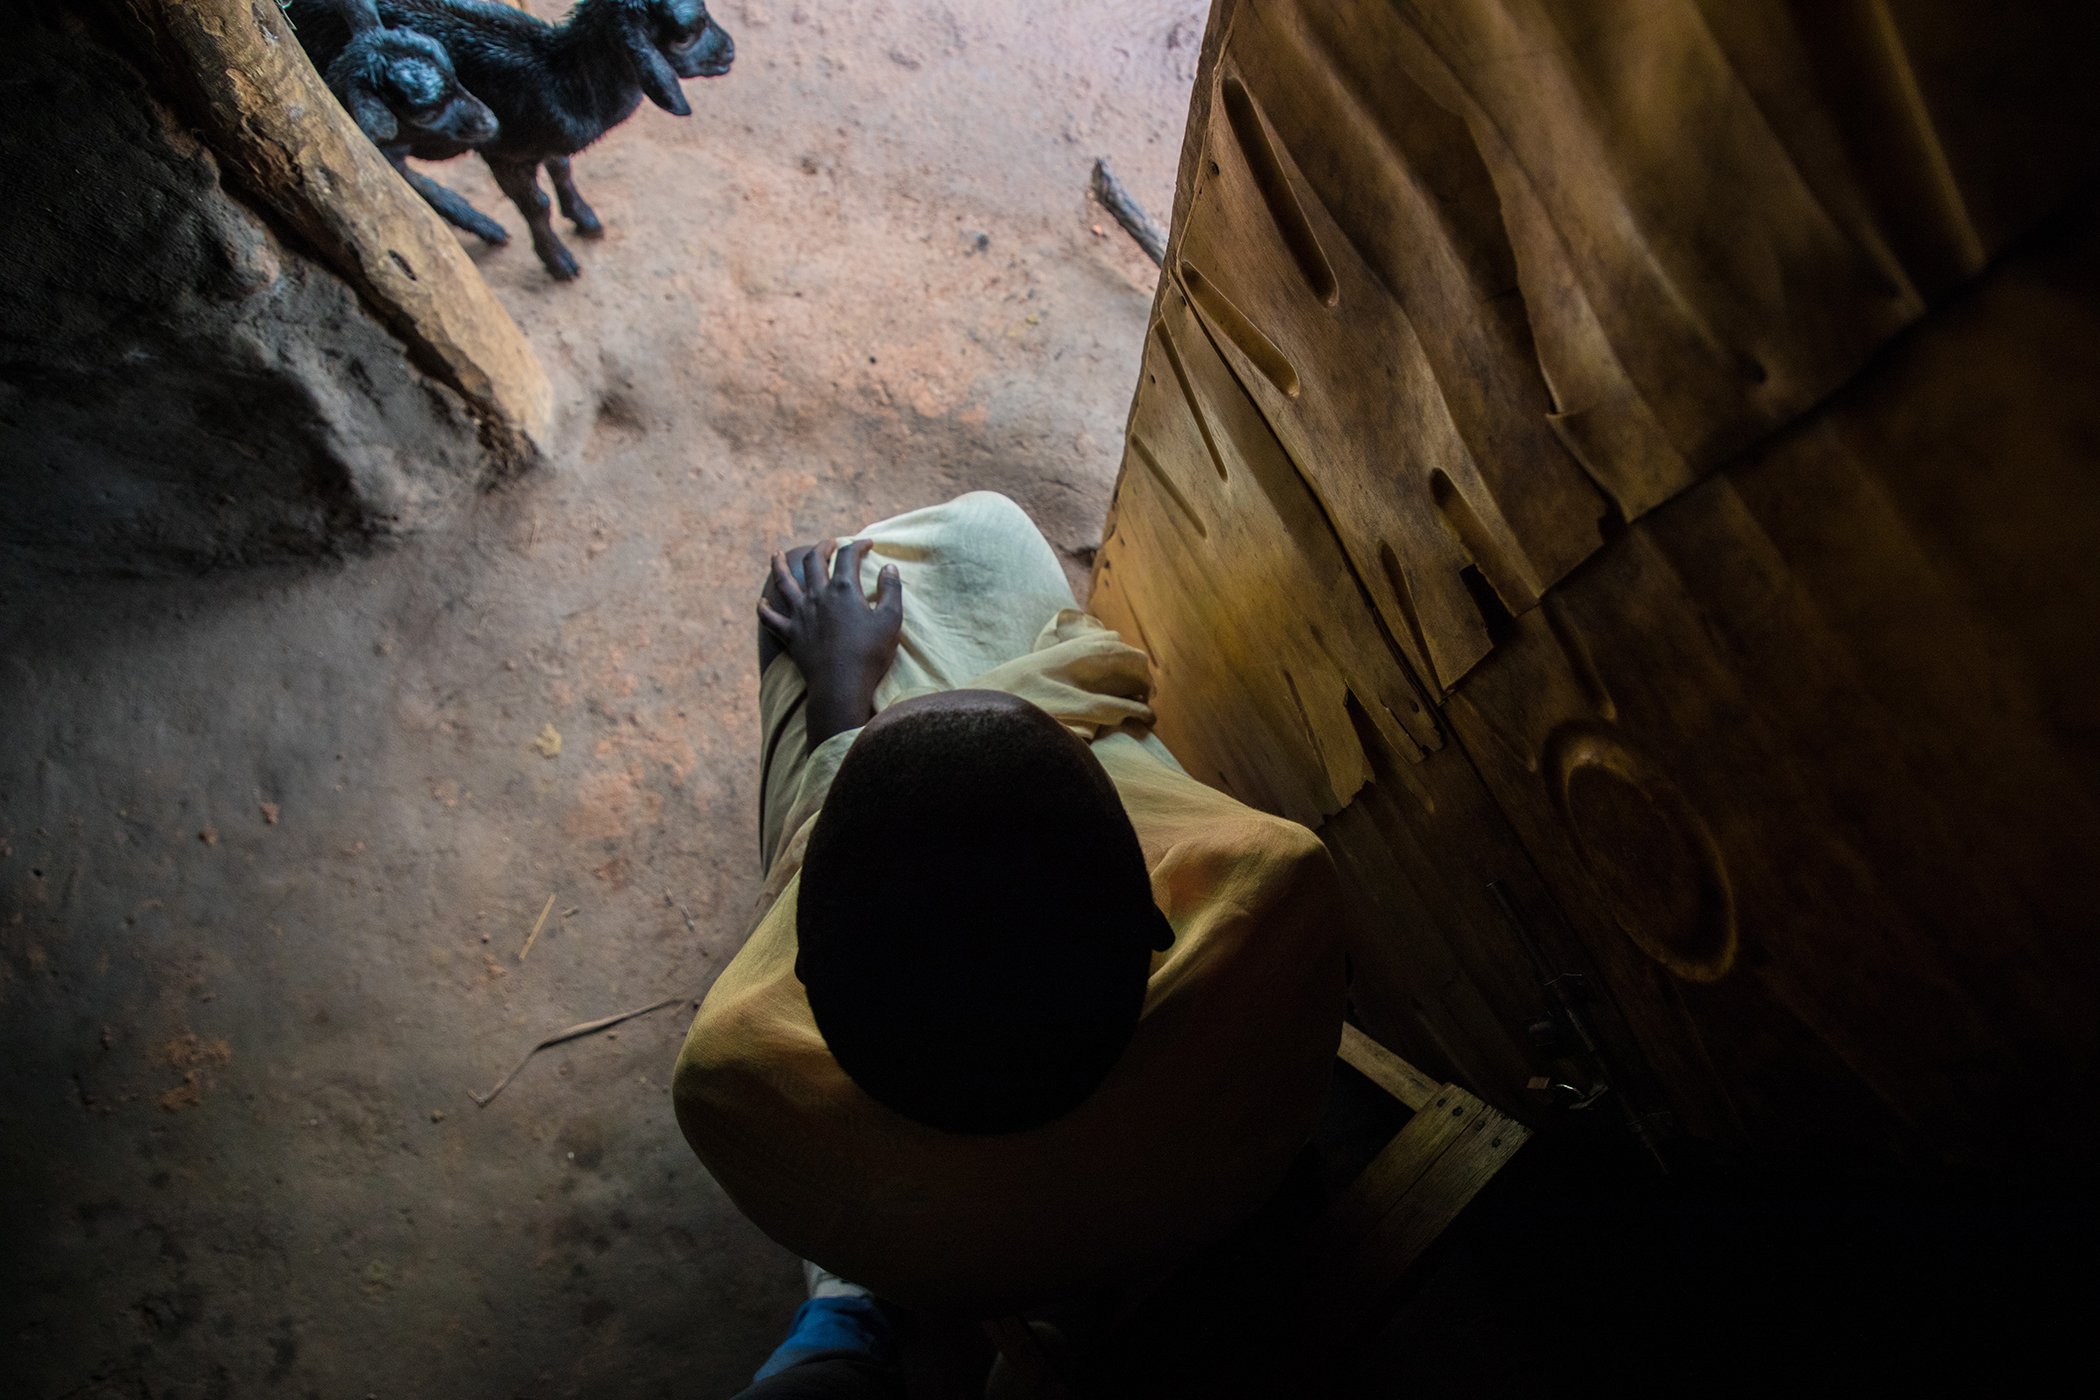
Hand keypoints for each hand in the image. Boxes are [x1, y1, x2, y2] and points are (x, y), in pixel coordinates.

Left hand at [758, 539, 902, 743]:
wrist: (841, 685)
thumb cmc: (870, 653)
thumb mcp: (891, 620)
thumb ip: (891, 590)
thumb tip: (889, 566)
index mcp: (844, 590)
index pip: (848, 557)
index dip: (858, 546)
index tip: (868, 544)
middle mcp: (818, 596)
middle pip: (814, 561)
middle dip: (822, 548)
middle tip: (829, 544)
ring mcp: (800, 614)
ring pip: (784, 582)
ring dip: (778, 565)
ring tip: (775, 554)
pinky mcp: (790, 634)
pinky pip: (770, 619)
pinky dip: (764, 609)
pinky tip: (762, 602)